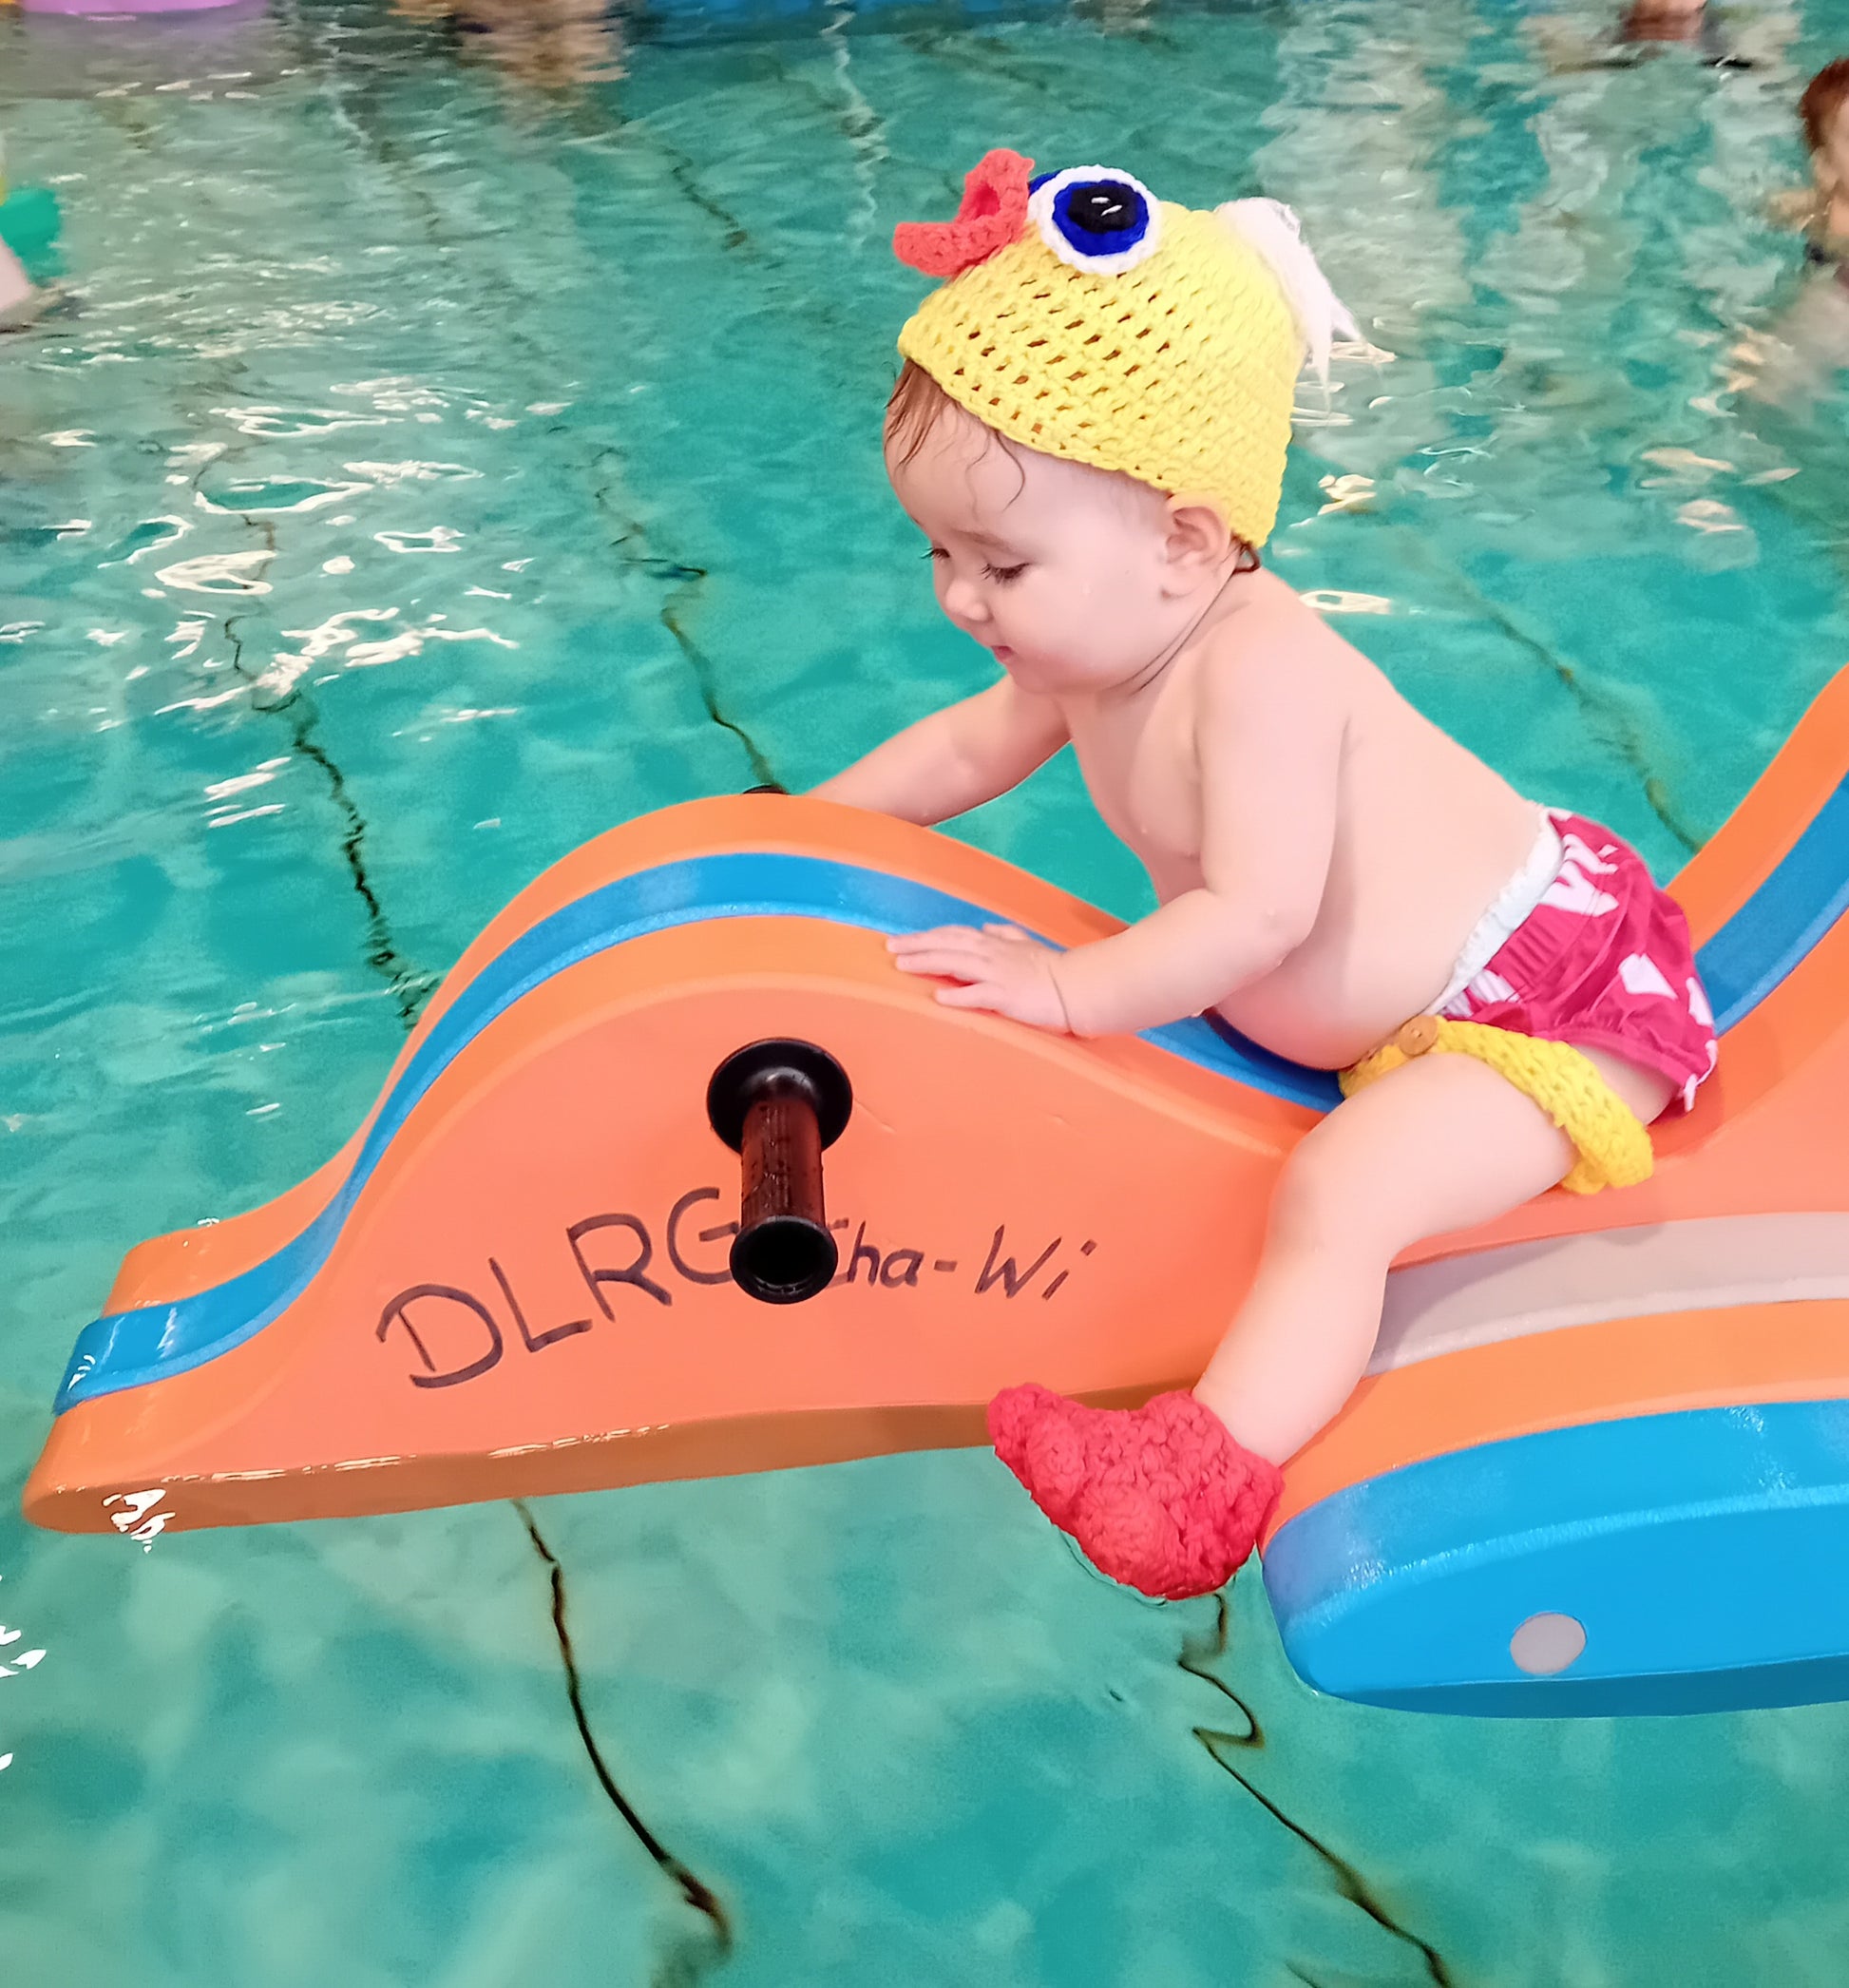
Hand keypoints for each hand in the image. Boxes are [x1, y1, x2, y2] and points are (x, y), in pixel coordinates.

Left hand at [887, 923, 1071, 1031]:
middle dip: (917, 945)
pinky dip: (957, 995)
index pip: (954, 935)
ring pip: (956, 963)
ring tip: (903, 965)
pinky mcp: (1007, 996)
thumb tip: (987, 927)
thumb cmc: (1053, 970)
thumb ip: (1006, 934)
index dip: (926, 936)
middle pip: (948, 944)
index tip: (901, 939)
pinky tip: (938, 997)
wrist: (1079, 987)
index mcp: (995, 943)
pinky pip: (978, 994)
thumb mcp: (1027, 945)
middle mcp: (992, 954)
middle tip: (890, 947)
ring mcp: (998, 974)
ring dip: (928, 962)